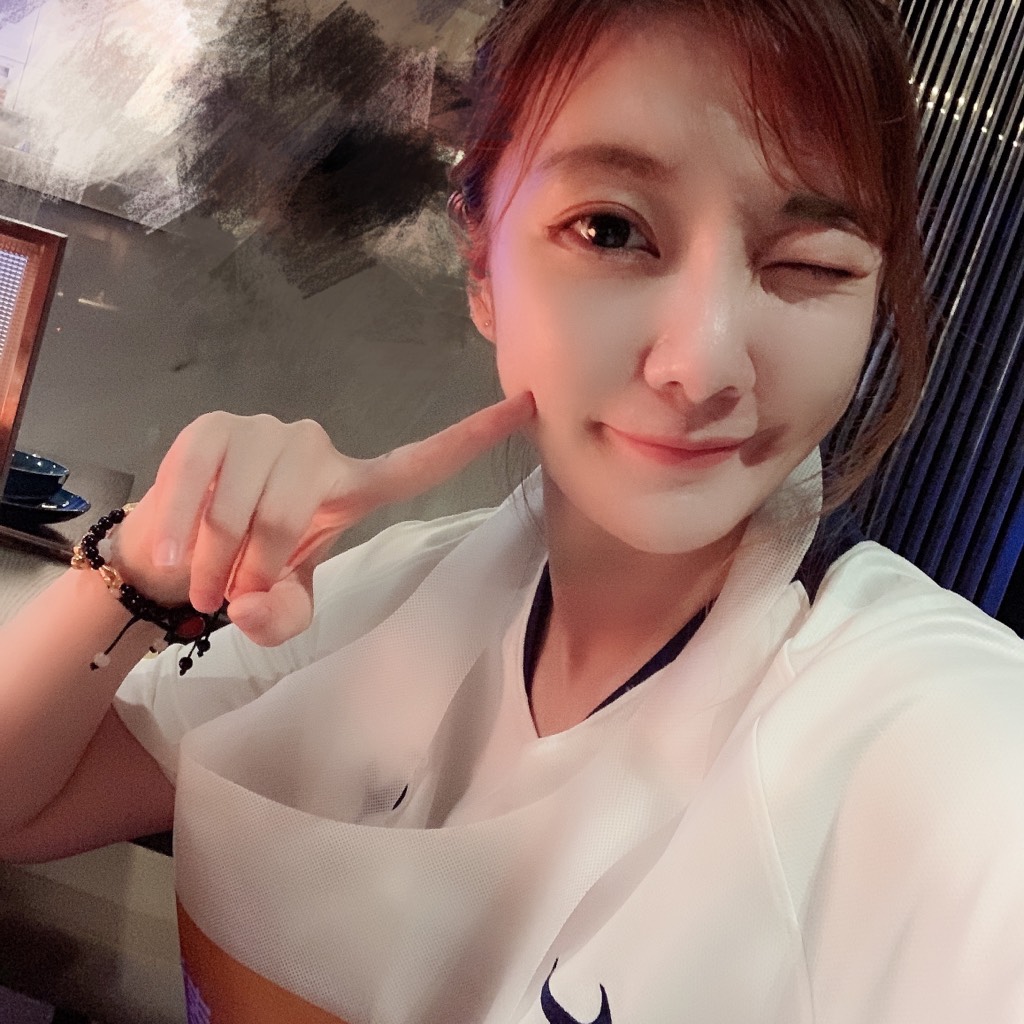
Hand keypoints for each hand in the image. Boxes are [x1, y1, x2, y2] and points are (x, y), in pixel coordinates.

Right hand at [108, 392, 534, 646]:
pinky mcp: (212, 428)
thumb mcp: (275, 603)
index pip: (419, 461)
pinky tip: (172, 552)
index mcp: (350, 486)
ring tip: (206, 579)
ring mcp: (262, 431)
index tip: (528, 404)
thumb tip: (257, 607)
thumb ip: (282, 616)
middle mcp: (315, 446)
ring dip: (214, 561)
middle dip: (253, 569)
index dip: (472, 436)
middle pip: (289, 518)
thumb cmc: (243, 567)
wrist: (173, 544)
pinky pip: (196, 488)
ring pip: (241, 509)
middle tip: (232, 594)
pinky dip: (180, 535)